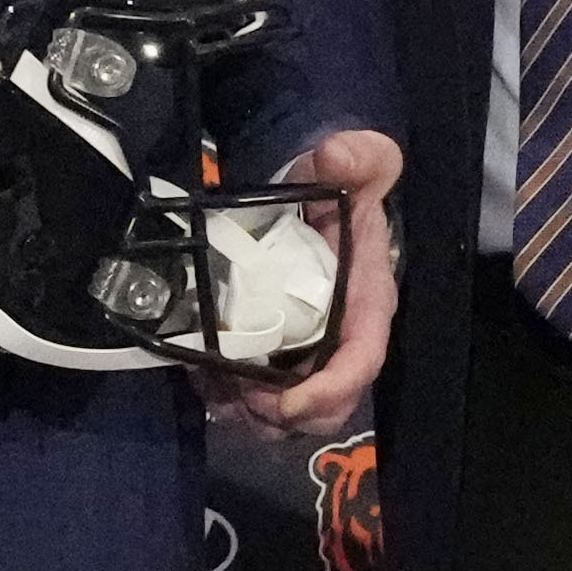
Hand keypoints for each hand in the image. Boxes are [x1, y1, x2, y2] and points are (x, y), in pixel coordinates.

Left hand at [207, 127, 407, 438]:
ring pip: (287, 413)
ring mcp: (310, 353)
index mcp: (368, 306)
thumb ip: (359, 158)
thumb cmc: (336, 187)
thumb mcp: (354, 165)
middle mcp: (344, 339)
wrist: (309, 193)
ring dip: (248, 412)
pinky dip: (228, 400)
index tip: (287, 402)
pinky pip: (257, 399)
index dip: (329, 391)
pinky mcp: (280, 357)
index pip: (361, 363)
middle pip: (325, 406)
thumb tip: (339, 156)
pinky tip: (203, 379)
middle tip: (235, 395)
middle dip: (281, 414)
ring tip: (212, 387)